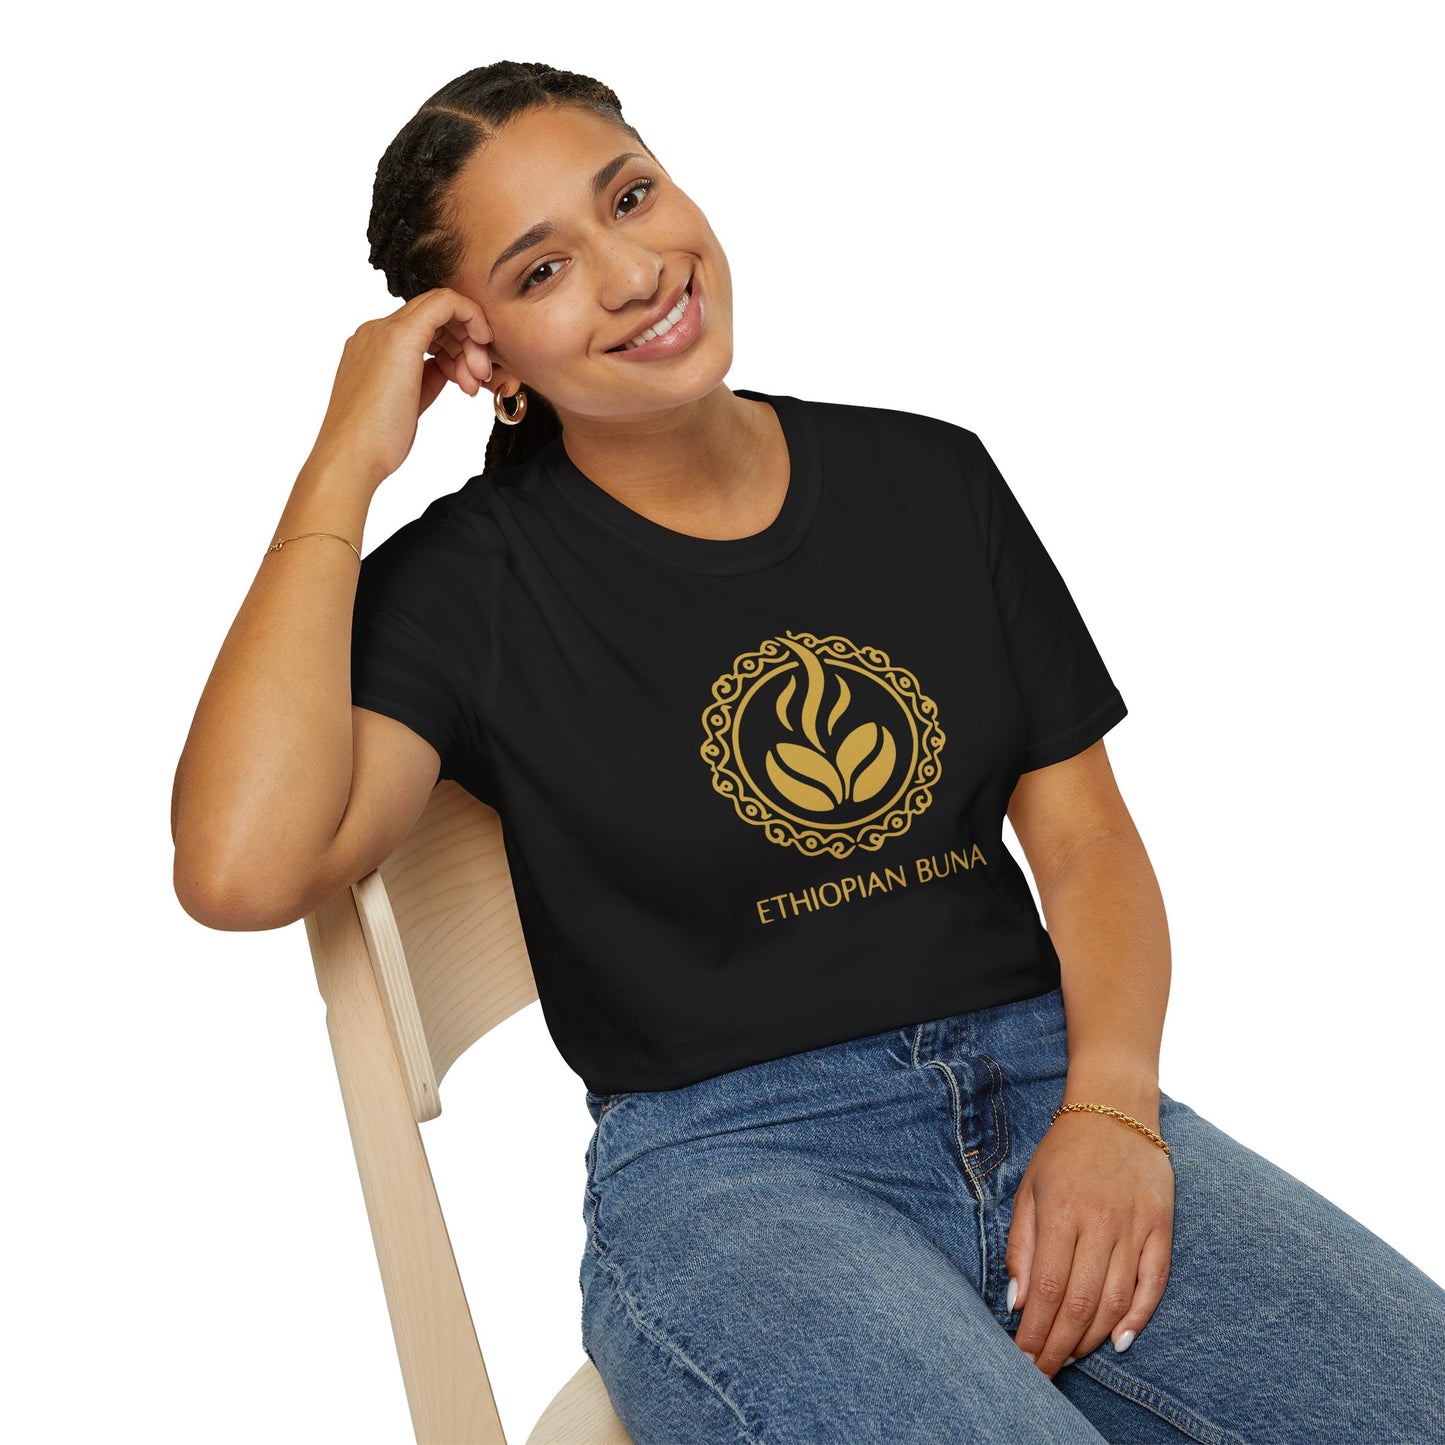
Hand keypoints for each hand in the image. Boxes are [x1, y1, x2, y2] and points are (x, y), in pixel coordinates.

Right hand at [306, 287, 492, 491]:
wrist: (351, 456)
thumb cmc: (375, 442)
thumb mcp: (409, 402)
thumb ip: (426, 378)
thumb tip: (449, 368)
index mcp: (373, 347)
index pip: (424, 328)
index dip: (454, 347)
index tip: (469, 377)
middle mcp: (376, 331)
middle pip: (434, 316)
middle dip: (466, 343)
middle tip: (479, 379)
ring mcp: (385, 330)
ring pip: (442, 308)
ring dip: (470, 342)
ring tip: (474, 383)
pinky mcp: (401, 336)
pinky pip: (446, 303)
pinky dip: (471, 317)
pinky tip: (482, 343)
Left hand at [1005, 1109, 1174, 1375]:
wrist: (1115, 1108)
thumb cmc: (1064, 1152)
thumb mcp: (1029, 1188)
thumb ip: (1021, 1245)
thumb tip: (1017, 1302)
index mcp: (1062, 1212)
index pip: (1047, 1288)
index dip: (1036, 1331)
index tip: (1023, 1359)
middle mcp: (1100, 1222)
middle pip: (1081, 1302)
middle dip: (1059, 1345)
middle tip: (1044, 1372)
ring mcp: (1135, 1225)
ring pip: (1116, 1300)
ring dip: (1092, 1337)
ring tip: (1071, 1357)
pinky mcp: (1162, 1226)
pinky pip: (1154, 1282)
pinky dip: (1138, 1316)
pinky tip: (1119, 1340)